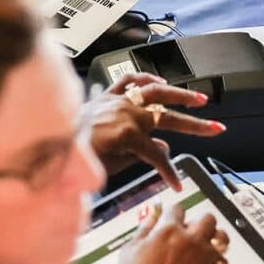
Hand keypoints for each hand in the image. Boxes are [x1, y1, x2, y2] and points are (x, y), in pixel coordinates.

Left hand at [87, 71, 226, 178]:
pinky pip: (128, 79)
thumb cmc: (74, 156)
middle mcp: (126, 113)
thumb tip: (162, 149)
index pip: (159, 155)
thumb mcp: (109, 166)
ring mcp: (117, 100)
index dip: (170, 172)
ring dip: (180, 94)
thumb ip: (138, 157)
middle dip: (195, 125)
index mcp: (127, 135)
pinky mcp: (105, 94)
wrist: (47, 141)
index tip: (178, 185)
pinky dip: (146, 78)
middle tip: (215, 128)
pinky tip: (160, 81)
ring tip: (200, 98)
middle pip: (168, 118)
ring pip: (156, 92)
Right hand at [111, 196, 231, 263]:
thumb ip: (144, 229)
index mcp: (168, 230)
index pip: (178, 209)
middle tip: (192, 230)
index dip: (174, 213)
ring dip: (215, 239)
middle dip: (199, 222)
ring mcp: (203, 258)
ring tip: (206, 245)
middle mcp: (190, 240)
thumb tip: (153, 215)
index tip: (173, 218)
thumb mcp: (129, 250)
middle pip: (208, 219)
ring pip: (222, 238)